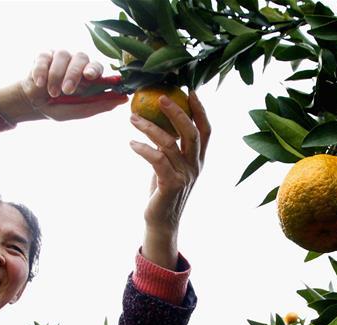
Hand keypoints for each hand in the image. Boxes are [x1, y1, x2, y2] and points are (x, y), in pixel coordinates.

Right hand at [0, 50, 126, 122]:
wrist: (34, 106)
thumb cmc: (60, 107)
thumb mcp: (79, 110)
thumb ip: (99, 105)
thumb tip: (123, 99)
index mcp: (88, 75)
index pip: (96, 66)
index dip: (95, 69)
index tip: (90, 77)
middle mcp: (76, 63)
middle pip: (81, 57)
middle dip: (74, 74)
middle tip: (67, 91)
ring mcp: (60, 57)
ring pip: (62, 55)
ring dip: (56, 75)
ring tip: (52, 93)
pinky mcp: (43, 56)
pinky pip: (44, 57)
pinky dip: (42, 71)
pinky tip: (40, 83)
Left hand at [130, 91, 210, 269]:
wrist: (161, 222)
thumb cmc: (163, 191)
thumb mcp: (171, 166)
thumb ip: (171, 147)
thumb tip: (159, 120)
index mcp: (198, 160)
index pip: (206, 130)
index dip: (200, 110)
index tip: (190, 91)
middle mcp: (195, 166)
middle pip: (192, 133)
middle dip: (177, 112)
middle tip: (160, 97)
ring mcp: (184, 176)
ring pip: (169, 144)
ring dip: (149, 127)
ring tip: (132, 118)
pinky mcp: (170, 185)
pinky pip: (156, 159)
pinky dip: (142, 148)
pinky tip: (131, 143)